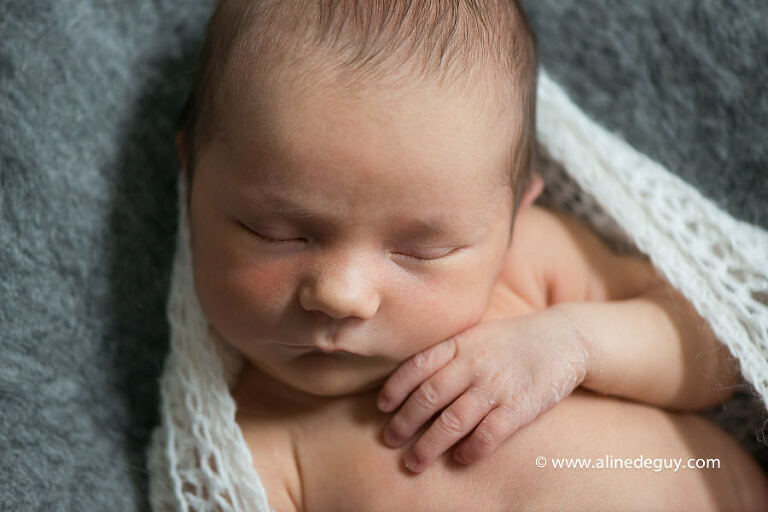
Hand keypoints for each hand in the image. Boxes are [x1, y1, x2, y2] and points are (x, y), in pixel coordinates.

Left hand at [376, 308, 588, 472]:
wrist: (563, 338)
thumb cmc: (511, 341)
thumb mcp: (475, 335)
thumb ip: (447, 354)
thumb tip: (410, 380)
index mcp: (460, 344)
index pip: (417, 366)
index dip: (396, 387)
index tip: (382, 407)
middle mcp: (473, 364)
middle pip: (429, 397)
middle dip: (404, 422)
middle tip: (389, 440)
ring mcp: (496, 386)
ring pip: (452, 421)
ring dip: (429, 445)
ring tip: (414, 462)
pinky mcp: (520, 407)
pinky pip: (488, 434)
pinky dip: (470, 450)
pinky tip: (459, 460)